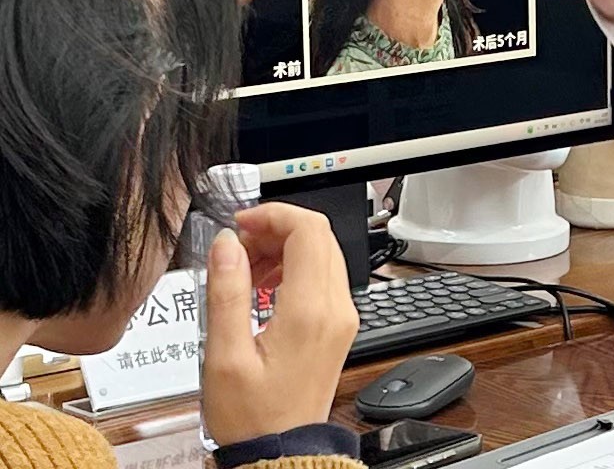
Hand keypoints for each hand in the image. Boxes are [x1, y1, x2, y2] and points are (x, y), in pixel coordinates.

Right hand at [202, 204, 358, 446]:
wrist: (281, 454)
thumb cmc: (252, 418)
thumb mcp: (224, 356)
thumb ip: (227, 293)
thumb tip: (227, 244)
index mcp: (311, 310)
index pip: (309, 229)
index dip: (275, 215)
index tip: (242, 223)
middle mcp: (337, 307)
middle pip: (319, 235)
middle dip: (277, 229)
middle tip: (238, 248)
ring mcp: (343, 316)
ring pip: (323, 252)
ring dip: (285, 248)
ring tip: (244, 271)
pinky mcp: (340, 325)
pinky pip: (324, 276)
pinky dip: (295, 268)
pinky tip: (263, 288)